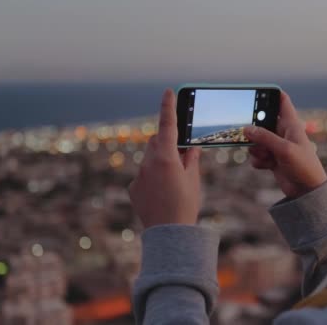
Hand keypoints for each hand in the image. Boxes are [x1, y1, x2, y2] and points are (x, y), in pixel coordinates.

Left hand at [128, 89, 202, 227]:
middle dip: (167, 143)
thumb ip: (191, 159)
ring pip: (150, 159)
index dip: (168, 107)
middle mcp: (149, 163)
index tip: (168, 91)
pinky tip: (162, 194)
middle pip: (157, 142)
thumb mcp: (193, 179)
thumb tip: (190, 148)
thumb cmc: (185, 205)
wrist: (169, 234)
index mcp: (166, 158)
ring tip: (173, 182)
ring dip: (160, 162)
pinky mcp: (133, 188)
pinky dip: (153, 178)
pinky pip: (144, 175)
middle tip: (182, 154)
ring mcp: (139, 176)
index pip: (167, 126)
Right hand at [244, 91, 326, 198]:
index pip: (282, 101)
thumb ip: (264, 137)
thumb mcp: (284, 149)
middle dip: (254, 130)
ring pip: (256, 140)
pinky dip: (259, 161)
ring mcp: (276, 146)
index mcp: (291, 124)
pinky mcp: (271, 158)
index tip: (257, 92)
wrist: (306, 190)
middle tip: (251, 135)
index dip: (271, 94)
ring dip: (257, 149)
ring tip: (267, 157)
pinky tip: (269, 166)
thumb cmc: (303, 166)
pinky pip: (256, 155)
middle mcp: (282, 132)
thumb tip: (246, 128)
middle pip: (261, 122)